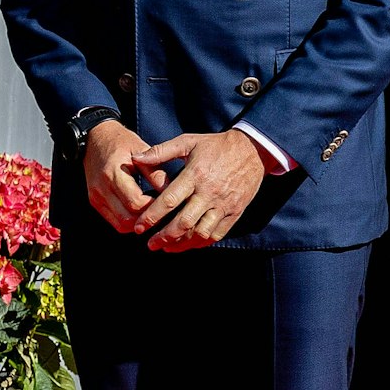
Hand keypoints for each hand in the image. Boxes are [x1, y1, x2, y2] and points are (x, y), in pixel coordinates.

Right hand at [82, 118, 163, 233]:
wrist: (94, 139)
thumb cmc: (120, 142)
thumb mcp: (141, 150)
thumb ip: (155, 172)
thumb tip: (171, 192)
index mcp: (113, 174)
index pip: (136, 202)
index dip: (153, 207)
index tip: (167, 203)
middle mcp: (101, 188)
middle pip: (128, 218)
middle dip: (147, 219)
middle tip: (163, 213)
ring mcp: (96, 197)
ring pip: (121, 224)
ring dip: (138, 224)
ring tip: (152, 214)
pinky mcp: (94, 202)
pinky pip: (114, 222)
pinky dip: (128, 222)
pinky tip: (140, 214)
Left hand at [130, 129, 267, 250]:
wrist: (253, 149)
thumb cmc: (216, 146)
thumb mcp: (188, 142)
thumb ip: (160, 151)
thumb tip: (135, 157)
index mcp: (195, 175)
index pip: (169, 201)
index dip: (151, 217)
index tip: (139, 228)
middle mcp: (209, 193)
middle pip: (183, 222)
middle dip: (164, 237)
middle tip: (150, 245)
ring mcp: (224, 204)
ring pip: (200, 232)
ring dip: (182, 244)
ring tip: (167, 247)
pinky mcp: (235, 212)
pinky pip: (217, 234)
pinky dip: (201, 243)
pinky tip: (188, 244)